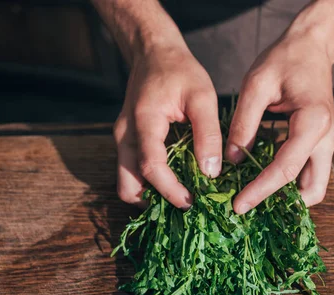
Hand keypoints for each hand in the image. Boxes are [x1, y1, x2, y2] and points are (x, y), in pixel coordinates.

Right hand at [114, 44, 221, 207]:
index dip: (170, 190)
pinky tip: (174, 179)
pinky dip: (149, 182)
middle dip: (153, 201)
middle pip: (127, 185)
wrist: (153, 52)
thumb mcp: (203, 96)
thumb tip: (211, 172)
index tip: (191, 202)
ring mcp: (122, 139)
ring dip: (149, 194)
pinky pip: (132, 171)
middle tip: (184, 203)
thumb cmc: (180, 70)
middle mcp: (125, 135)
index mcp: (144, 121)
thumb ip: (208, 134)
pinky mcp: (127, 141)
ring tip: (180, 194)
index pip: (151, 167)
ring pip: (126, 181)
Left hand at [226, 30, 333, 213]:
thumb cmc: (283, 59)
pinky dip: (289, 182)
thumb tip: (232, 160)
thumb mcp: (256, 84)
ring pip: (314, 186)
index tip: (238, 206)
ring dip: (288, 196)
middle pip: (310, 190)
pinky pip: (309, 173)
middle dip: (281, 204)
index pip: (285, 168)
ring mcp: (328, 143)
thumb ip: (243, 123)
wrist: (310, 46)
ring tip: (254, 195)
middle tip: (248, 205)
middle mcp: (327, 138)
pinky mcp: (321, 143)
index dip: (260, 191)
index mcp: (314, 122)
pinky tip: (262, 179)